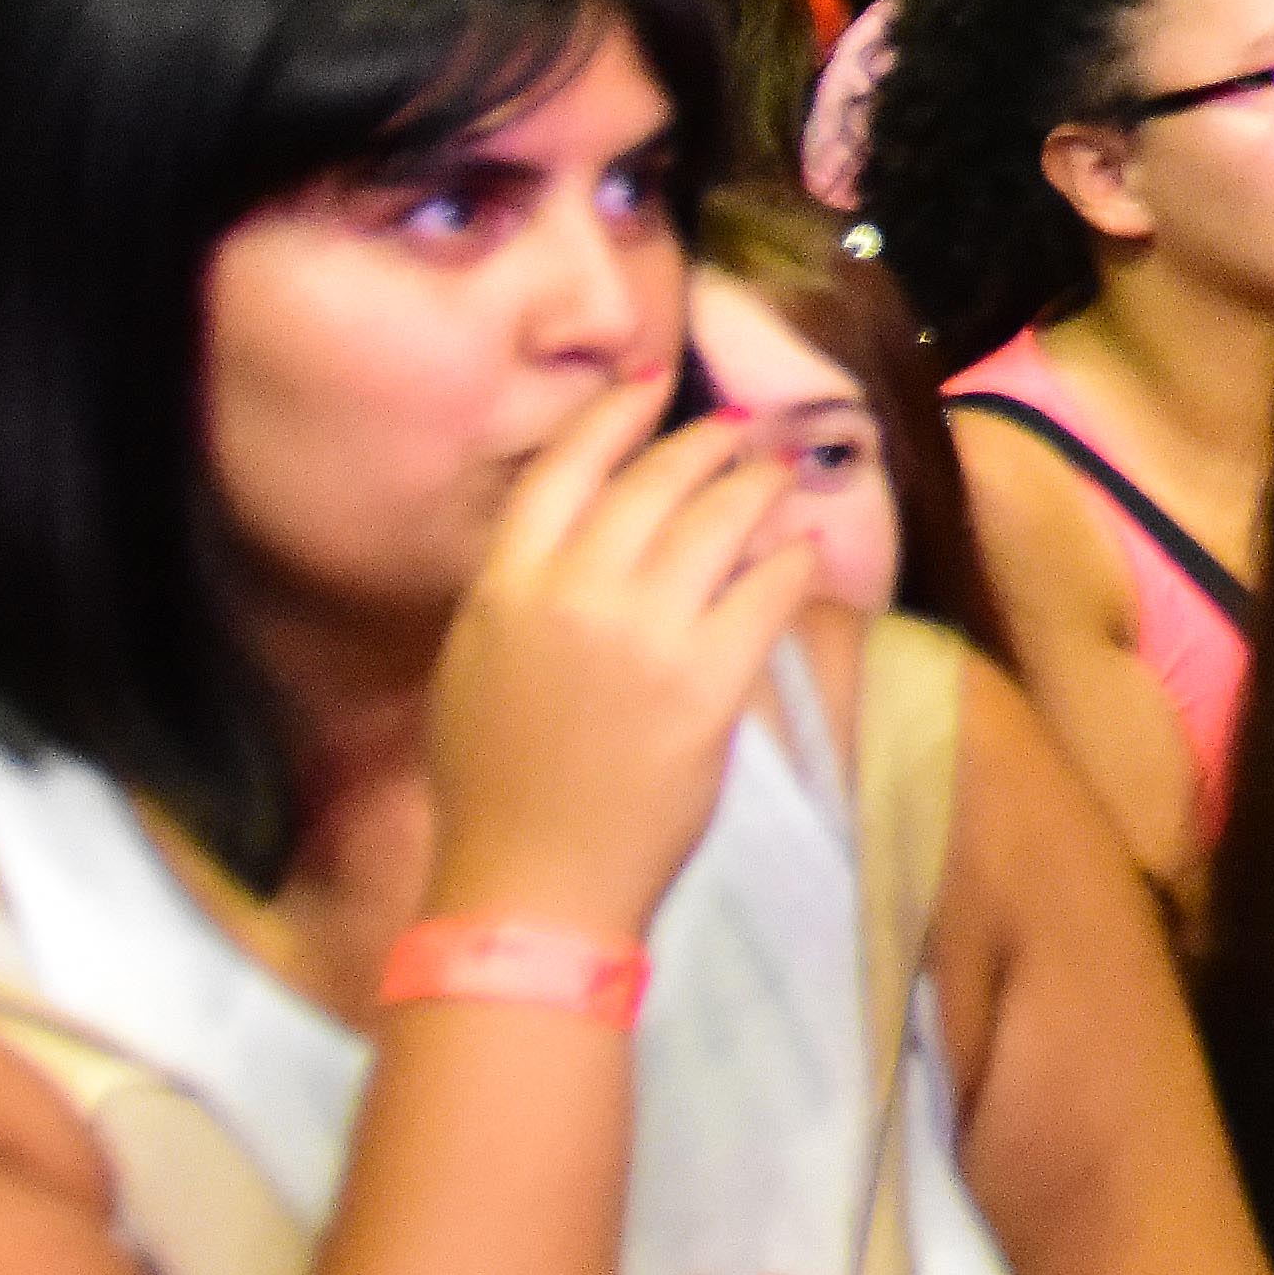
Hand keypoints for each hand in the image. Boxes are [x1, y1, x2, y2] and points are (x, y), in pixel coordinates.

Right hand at [417, 383, 822, 948]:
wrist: (530, 888)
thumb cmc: (496, 788)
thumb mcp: (474, 669)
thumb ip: (520, 594)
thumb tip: (573, 535)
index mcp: (503, 590)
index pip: (564, 471)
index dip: (613, 417)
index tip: (650, 387)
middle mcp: (574, 595)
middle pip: (656, 482)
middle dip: (708, 446)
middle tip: (739, 434)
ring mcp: (646, 634)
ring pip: (723, 519)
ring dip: (760, 488)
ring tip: (778, 479)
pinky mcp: (710, 678)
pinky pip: (769, 587)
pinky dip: (790, 559)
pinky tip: (799, 553)